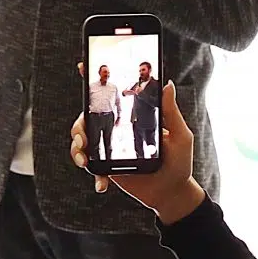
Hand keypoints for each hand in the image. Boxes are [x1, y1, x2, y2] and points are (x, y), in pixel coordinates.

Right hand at [68, 82, 205, 222]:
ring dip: (77, 149)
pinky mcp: (106, 167)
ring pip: (81, 141)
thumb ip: (171, 111)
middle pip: (86, 118)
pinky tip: (102, 184)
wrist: (172, 192)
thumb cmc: (179, 162)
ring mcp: (109, 148)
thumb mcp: (180, 135)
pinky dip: (93, 174)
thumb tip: (167, 83)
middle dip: (78, 127)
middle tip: (82, 138)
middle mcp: (116, 129)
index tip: (82, 66)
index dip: (93, 80)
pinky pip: (91, 166)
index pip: (110, 95)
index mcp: (131, 116)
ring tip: (84, 159)